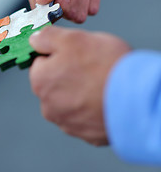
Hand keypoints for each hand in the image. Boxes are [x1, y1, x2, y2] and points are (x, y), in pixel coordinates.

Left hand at [28, 26, 130, 145]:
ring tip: (100, 85)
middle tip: (91, 68)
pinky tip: (104, 100)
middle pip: (54, 83)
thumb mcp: (73, 38)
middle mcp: (47, 104)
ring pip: (69, 101)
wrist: (136, 98)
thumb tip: (34, 40)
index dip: (60, 55)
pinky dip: (91, 109)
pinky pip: (84, 117)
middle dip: (69, 75)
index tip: (75, 55)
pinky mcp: (83, 133)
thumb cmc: (105, 67)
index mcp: (40, 80)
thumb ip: (47, 38)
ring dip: (80, 93)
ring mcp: (65, 121)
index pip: (41, 62)